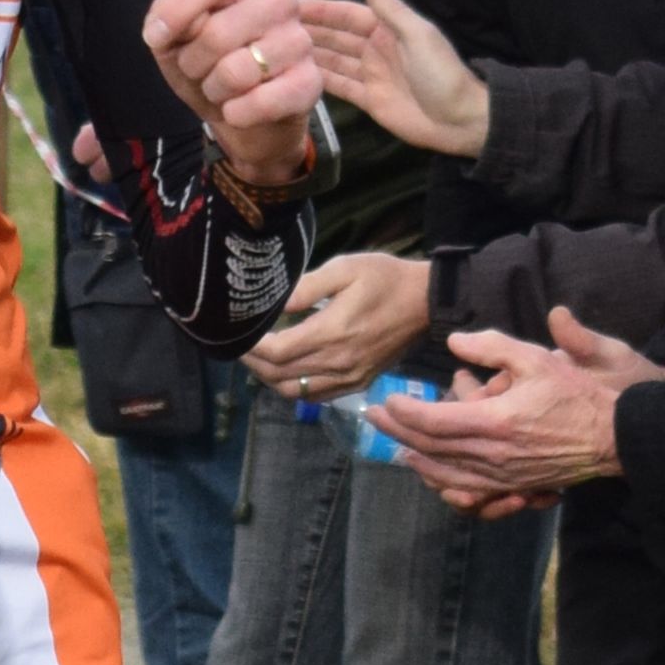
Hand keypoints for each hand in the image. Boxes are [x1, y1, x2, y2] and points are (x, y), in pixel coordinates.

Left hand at [140, 0, 320, 201]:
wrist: (241, 113)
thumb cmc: (206, 64)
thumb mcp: (174, 37)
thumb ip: (165, 18)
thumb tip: (162, 29)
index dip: (175, 13)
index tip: (156, 39)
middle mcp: (280, 1)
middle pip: (216, 33)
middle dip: (192, 64)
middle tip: (199, 72)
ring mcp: (300, 40)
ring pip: (235, 72)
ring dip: (214, 91)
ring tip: (222, 89)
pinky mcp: (310, 81)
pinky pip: (261, 103)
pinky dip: (237, 114)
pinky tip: (238, 110)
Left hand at [250, 249, 435, 399]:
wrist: (427, 303)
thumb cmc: (385, 278)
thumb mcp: (345, 268)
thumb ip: (306, 288)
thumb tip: (272, 304)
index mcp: (332, 333)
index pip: (277, 352)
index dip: (251, 347)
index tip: (237, 334)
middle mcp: (338, 363)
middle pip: (279, 375)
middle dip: (252, 362)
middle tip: (238, 345)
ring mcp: (349, 378)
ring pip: (293, 391)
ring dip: (269, 378)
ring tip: (258, 358)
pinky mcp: (357, 384)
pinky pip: (314, 396)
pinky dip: (292, 387)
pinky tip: (285, 370)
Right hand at [292, 0, 488, 155]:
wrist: (459, 120)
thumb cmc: (440, 74)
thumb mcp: (418, 35)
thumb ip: (390, 10)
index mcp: (388, 30)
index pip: (347, 14)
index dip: (322, 9)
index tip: (292, 4)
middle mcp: (375, 49)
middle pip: (336, 37)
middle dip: (309, 30)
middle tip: (272, 26)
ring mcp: (371, 75)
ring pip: (334, 60)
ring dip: (310, 53)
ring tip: (277, 49)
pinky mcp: (368, 100)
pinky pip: (340, 86)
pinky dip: (320, 80)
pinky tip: (296, 75)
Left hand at [374, 311, 664, 510]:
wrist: (614, 437)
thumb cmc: (577, 394)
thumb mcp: (538, 358)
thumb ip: (493, 347)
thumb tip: (455, 341)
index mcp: (495, 422)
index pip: (433, 420)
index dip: (404, 411)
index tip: (385, 398)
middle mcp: (492, 455)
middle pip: (430, 447)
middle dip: (397, 431)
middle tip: (372, 417)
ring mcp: (501, 476)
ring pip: (444, 471)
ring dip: (415, 457)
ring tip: (394, 444)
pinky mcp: (512, 486)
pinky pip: (466, 487)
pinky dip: (440, 478)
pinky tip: (430, 470)